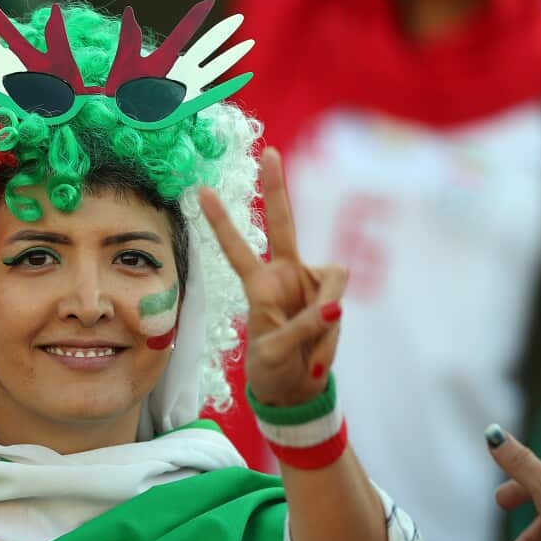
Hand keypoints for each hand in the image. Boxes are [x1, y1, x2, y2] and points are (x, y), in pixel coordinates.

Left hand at [199, 148, 346, 406]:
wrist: (298, 388)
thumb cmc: (275, 367)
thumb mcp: (275, 353)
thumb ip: (301, 329)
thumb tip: (334, 307)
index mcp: (258, 285)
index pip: (237, 249)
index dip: (222, 223)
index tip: (202, 191)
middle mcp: (284, 274)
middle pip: (284, 224)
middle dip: (277, 189)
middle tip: (269, 153)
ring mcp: (311, 283)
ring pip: (330, 285)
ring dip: (322, 324)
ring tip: (310, 357)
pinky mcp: (332, 297)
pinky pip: (337, 309)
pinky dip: (329, 337)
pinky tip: (319, 360)